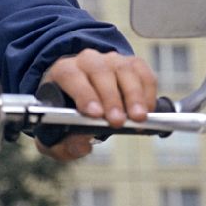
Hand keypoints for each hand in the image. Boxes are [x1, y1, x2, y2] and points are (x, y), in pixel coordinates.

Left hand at [37, 49, 156, 161]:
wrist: (81, 97)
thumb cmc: (67, 114)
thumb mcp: (58, 132)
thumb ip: (65, 144)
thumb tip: (82, 145)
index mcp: (62, 71)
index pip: (70, 75)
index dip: (83, 94)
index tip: (95, 114)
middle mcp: (87, 61)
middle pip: (99, 71)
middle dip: (110, 98)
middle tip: (117, 121)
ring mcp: (111, 60)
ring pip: (124, 70)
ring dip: (133, 95)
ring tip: (138, 118)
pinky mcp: (131, 64)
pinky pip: (143, 73)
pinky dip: (147, 91)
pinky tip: (148, 111)